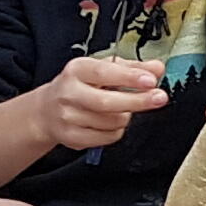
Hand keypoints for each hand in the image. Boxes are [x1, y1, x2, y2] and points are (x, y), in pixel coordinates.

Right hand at [36, 56, 168, 151]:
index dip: (129, 77)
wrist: (47, 111)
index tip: (151, 80)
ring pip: (112, 121)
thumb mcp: (103, 69)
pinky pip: (107, 137)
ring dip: (125, 116)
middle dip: (138, 101)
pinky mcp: (71, 137)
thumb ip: (132, 68)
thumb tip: (157, 69)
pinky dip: (117, 131)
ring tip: (120, 109)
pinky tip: (110, 122)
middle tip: (159, 98)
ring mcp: (68, 117)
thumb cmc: (81, 86)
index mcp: (77, 70)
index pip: (105, 72)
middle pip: (108, 101)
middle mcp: (69, 92)